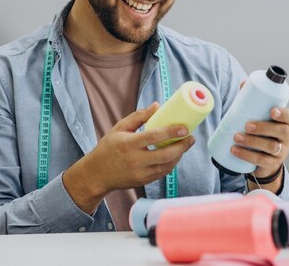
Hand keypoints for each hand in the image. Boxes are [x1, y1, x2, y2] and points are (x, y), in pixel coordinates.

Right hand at [63, 102, 195, 213]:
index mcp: (129, 144)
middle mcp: (135, 160)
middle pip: (165, 155)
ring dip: (179, 155)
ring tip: (185, 144)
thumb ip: (139, 116)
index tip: (185, 127)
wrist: (97, 174)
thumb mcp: (119, 128)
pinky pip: (162, 173)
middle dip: (182, 146)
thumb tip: (157, 106)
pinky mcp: (143, 182)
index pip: (154, 137)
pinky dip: (171, 164)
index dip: (172, 132)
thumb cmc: (108, 147)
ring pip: (167, 166)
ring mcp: (140, 173)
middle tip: (191, 137)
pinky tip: (176, 155)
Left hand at [232, 106, 288, 189]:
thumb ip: (253, 100)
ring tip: (236, 137)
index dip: (284, 114)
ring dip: (252, 142)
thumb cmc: (262, 131)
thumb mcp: (260, 116)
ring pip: (272, 148)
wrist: (264, 158)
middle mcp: (288, 137)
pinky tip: (235, 150)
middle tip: (246, 125)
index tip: (272, 111)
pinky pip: (262, 161)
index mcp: (286, 123)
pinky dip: (247, 155)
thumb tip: (244, 83)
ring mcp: (281, 152)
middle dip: (263, 128)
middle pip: (282, 132)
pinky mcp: (271, 164)